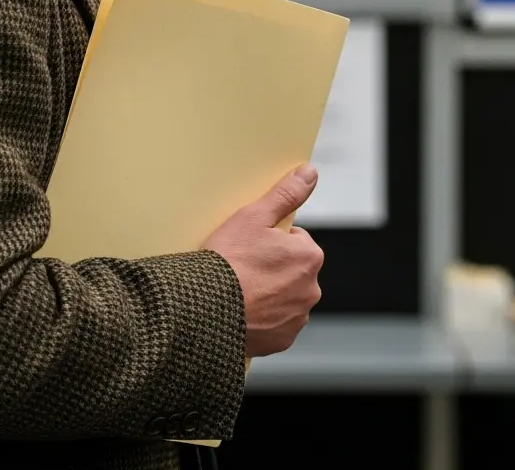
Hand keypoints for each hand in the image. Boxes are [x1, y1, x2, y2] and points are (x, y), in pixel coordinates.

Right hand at [204, 164, 323, 357]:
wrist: (204, 310)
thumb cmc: (227, 261)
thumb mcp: (254, 216)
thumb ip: (286, 194)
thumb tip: (309, 174)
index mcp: (309, 257)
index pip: (294, 239)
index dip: (269, 239)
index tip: (249, 245)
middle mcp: (311, 290)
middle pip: (291, 269)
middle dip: (272, 266)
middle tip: (242, 266)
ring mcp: (297, 318)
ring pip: (284, 296)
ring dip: (268, 292)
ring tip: (239, 288)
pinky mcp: (282, 340)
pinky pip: (276, 323)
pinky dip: (263, 317)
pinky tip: (242, 309)